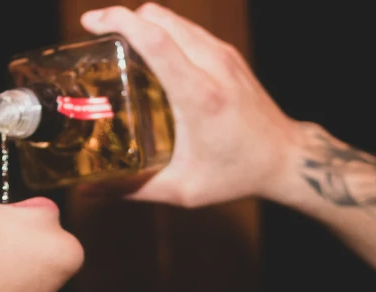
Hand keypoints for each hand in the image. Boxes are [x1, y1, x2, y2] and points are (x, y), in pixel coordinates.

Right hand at [78, 2, 300, 206]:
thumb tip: (91, 189)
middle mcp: (213, 66)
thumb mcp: (182, 190)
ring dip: (141, 22)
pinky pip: (187, 29)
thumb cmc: (236, 174)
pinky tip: (147, 51)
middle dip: (122, 18)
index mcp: (200, 96)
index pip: (157, 41)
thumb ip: (133, 189)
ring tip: (116, 42)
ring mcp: (223, 56)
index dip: (120, 23)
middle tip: (96, 34)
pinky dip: (161, 30)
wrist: (284, 158)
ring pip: (173, 18)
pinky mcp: (227, 55)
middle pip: (161, 19)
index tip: (90, 24)